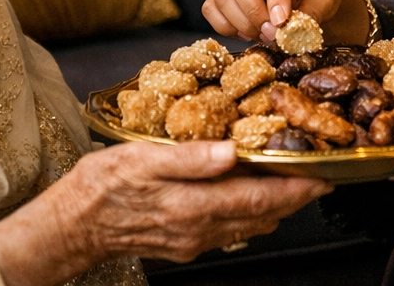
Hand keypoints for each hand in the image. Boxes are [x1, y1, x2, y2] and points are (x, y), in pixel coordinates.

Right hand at [0, 140, 330, 285]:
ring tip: (297, 180)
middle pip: (261, 214)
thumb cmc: (103, 186)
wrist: (69, 226)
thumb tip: (230, 153)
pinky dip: (250, 210)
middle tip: (322, 175)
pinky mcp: (183, 240)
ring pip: (248, 223)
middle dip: (295, 196)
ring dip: (276, 204)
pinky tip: (254, 193)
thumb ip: (189, 158)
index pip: (259, 200)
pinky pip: (229, 227)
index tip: (324, 176)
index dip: (296, 189)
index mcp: (194, 207)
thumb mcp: (142, 160)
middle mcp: (200, 229)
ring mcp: (192, 239)